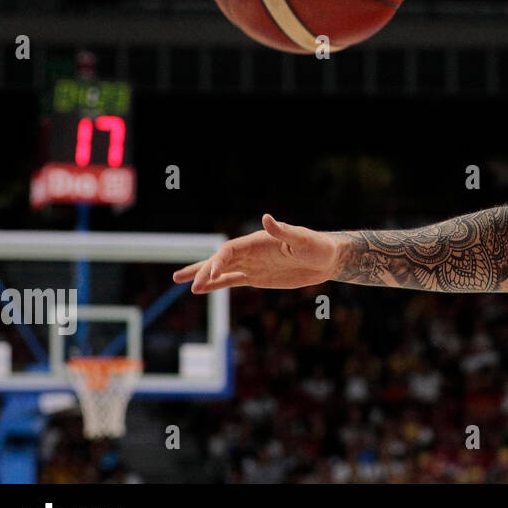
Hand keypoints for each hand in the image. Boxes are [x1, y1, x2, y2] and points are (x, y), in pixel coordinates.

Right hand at [172, 214, 341, 292]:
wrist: (327, 260)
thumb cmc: (317, 246)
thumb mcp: (302, 239)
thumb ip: (283, 231)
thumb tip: (266, 218)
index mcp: (258, 240)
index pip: (230, 250)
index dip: (218, 260)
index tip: (212, 273)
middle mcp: (251, 252)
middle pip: (220, 260)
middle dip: (203, 270)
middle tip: (184, 281)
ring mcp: (252, 265)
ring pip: (221, 270)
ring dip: (203, 275)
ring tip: (180, 281)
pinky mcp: (257, 277)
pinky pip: (232, 281)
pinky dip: (217, 284)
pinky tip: (203, 289)